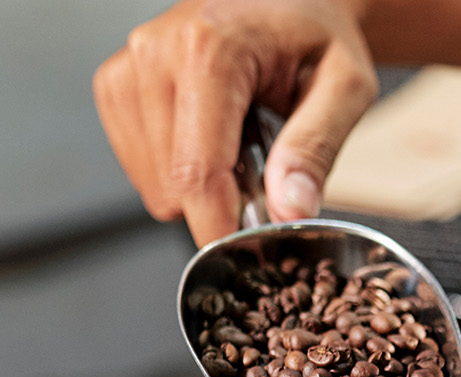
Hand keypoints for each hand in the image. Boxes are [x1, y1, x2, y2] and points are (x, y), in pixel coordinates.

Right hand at [93, 0, 378, 244]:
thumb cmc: (316, 34)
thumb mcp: (345, 86)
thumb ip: (317, 148)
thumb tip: (290, 210)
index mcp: (209, 49)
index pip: (198, 170)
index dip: (219, 228)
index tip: (246, 257)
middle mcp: (155, 53)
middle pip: (172, 184)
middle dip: (221, 201)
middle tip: (265, 169)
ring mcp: (127, 68)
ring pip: (152, 183)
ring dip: (201, 184)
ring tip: (240, 140)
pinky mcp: (115, 86)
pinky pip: (139, 168)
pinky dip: (178, 169)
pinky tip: (212, 135)